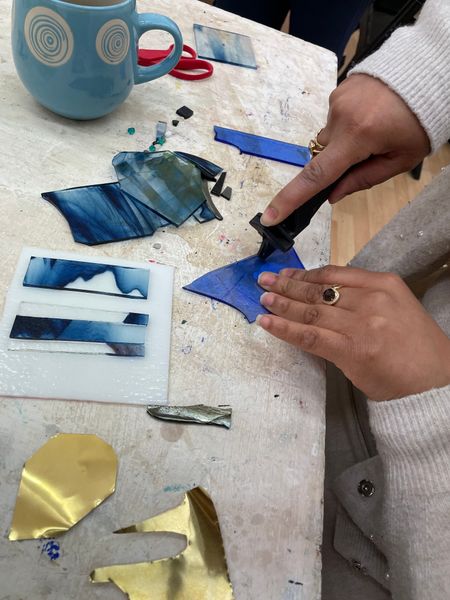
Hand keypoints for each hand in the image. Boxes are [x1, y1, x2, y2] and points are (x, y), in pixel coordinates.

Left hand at [256, 265, 449, 400]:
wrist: (437, 382)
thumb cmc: (417, 348)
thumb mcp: (396, 308)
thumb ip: (364, 299)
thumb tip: (324, 297)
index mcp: (383, 284)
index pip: (333, 274)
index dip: (304, 274)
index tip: (286, 273)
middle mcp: (371, 299)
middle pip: (318, 289)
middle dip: (287, 284)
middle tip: (264, 280)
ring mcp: (361, 324)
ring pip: (310, 311)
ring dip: (281, 304)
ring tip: (262, 299)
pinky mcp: (351, 350)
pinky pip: (309, 336)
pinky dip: (284, 329)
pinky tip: (267, 323)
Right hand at [261, 74, 430, 225]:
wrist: (427, 73)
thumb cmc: (420, 122)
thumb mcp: (399, 159)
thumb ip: (363, 180)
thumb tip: (332, 195)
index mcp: (359, 137)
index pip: (317, 175)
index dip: (291, 198)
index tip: (269, 216)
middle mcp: (340, 117)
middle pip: (324, 153)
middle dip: (339, 159)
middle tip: (371, 149)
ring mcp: (337, 99)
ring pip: (330, 135)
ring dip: (345, 139)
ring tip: (375, 126)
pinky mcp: (338, 89)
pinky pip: (335, 116)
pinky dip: (348, 122)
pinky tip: (370, 113)